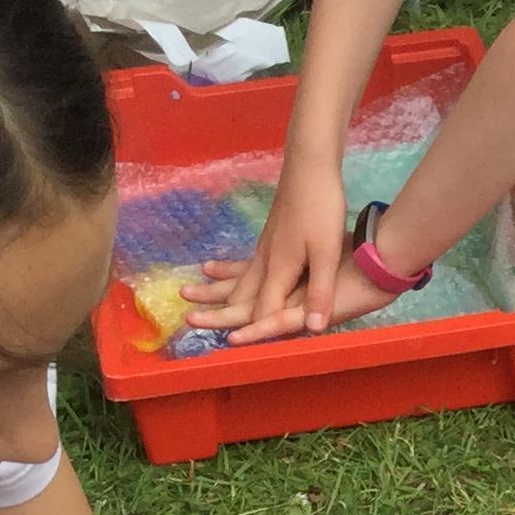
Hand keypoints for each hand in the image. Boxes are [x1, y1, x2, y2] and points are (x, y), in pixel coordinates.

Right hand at [184, 156, 391, 342]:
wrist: (310, 165)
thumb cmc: (320, 207)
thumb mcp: (325, 252)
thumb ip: (320, 290)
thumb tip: (315, 327)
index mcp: (277, 268)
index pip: (262, 311)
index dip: (251, 333)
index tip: (231, 350)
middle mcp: (265, 260)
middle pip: (240, 296)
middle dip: (217, 312)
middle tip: (188, 322)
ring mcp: (265, 247)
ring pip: (238, 278)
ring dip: (216, 291)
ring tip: (189, 294)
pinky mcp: (269, 236)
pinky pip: (246, 264)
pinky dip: (230, 272)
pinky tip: (221, 270)